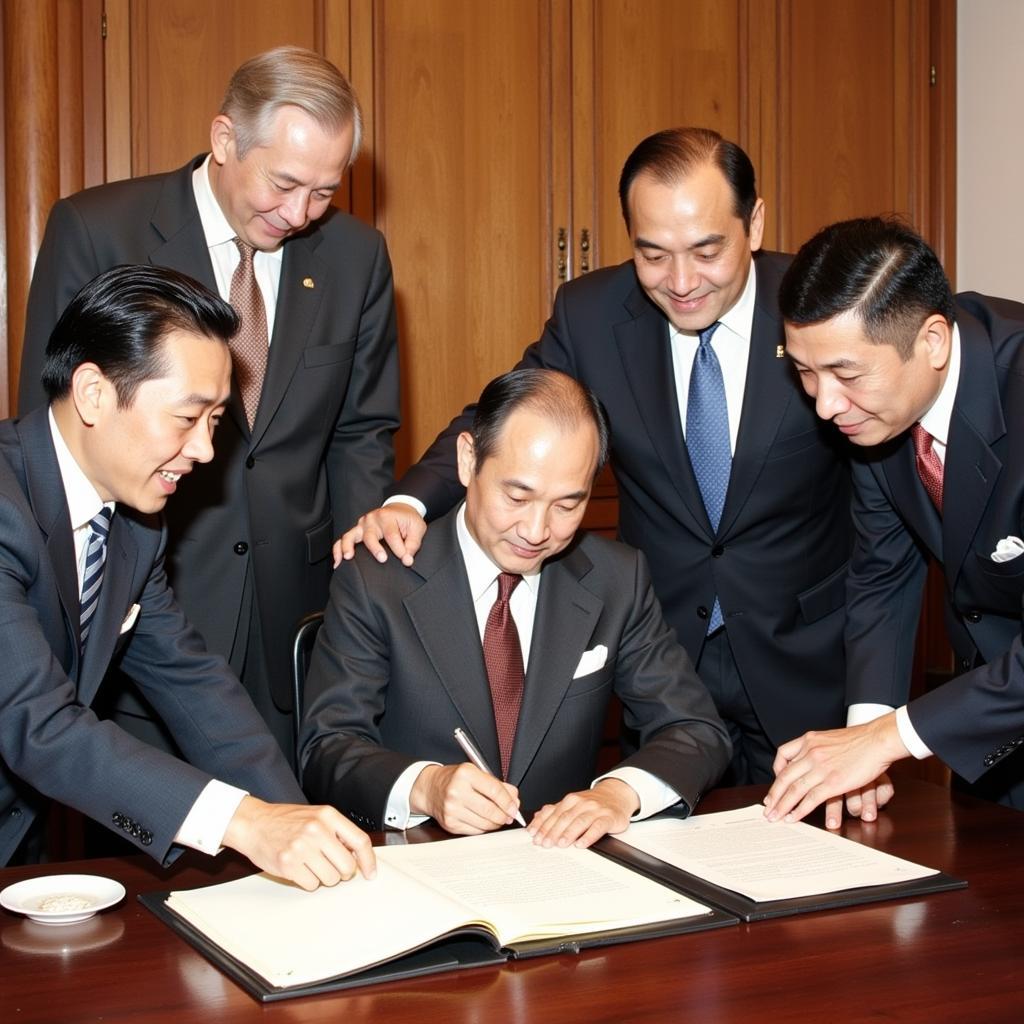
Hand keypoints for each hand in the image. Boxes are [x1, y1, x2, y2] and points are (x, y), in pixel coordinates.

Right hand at [222, 797, 375, 890]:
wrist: (253, 823)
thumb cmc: (286, 820)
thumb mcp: (316, 816)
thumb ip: (338, 831)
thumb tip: (358, 856)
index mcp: (328, 815)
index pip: (360, 841)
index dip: (368, 861)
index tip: (370, 872)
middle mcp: (317, 830)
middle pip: (347, 866)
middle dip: (342, 872)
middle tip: (331, 865)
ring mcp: (302, 848)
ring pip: (330, 879)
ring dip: (323, 877)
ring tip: (311, 863)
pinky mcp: (288, 865)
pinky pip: (311, 885)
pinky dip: (308, 881)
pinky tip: (299, 868)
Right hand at [333, 503, 426, 566]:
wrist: (399, 508)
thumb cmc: (408, 520)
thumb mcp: (417, 529)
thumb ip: (413, 544)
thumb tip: (407, 560)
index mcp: (387, 516)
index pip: (392, 536)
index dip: (399, 550)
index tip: (406, 561)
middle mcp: (371, 519)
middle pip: (370, 535)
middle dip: (375, 548)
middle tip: (382, 559)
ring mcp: (361, 524)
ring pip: (350, 536)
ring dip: (347, 547)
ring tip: (348, 558)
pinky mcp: (356, 530)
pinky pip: (343, 540)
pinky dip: (338, 550)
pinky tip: (338, 562)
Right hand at [410, 763, 520, 834]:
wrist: (430, 788)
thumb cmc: (455, 779)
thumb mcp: (476, 773)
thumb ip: (498, 784)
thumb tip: (514, 799)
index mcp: (466, 773)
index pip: (495, 790)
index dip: (508, 802)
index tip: (514, 808)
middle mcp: (457, 791)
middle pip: (490, 810)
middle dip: (504, 816)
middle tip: (509, 815)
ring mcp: (452, 809)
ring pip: (484, 823)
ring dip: (496, 823)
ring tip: (498, 818)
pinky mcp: (450, 823)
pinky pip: (475, 830)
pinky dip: (484, 828)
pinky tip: (483, 820)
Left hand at [527, 778, 638, 848]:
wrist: (617, 795)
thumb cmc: (593, 803)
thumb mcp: (573, 804)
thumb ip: (555, 811)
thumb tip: (536, 817)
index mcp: (571, 800)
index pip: (553, 813)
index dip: (542, 825)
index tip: (534, 835)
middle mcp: (582, 803)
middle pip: (564, 818)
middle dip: (552, 831)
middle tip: (544, 843)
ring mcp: (596, 810)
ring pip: (580, 821)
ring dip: (568, 833)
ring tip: (560, 844)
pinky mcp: (609, 817)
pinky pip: (598, 827)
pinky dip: (588, 836)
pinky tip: (581, 844)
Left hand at [764, 714, 908, 825]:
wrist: (878, 740)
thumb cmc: (860, 739)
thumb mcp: (831, 737)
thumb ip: (818, 747)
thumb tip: (810, 757)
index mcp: (809, 740)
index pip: (783, 754)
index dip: (776, 771)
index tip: (775, 783)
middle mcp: (810, 753)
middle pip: (785, 776)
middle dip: (774, 794)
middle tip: (767, 807)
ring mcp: (821, 768)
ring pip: (794, 789)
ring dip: (782, 806)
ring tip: (774, 817)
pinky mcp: (833, 782)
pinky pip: (811, 799)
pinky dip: (799, 810)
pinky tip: (793, 818)